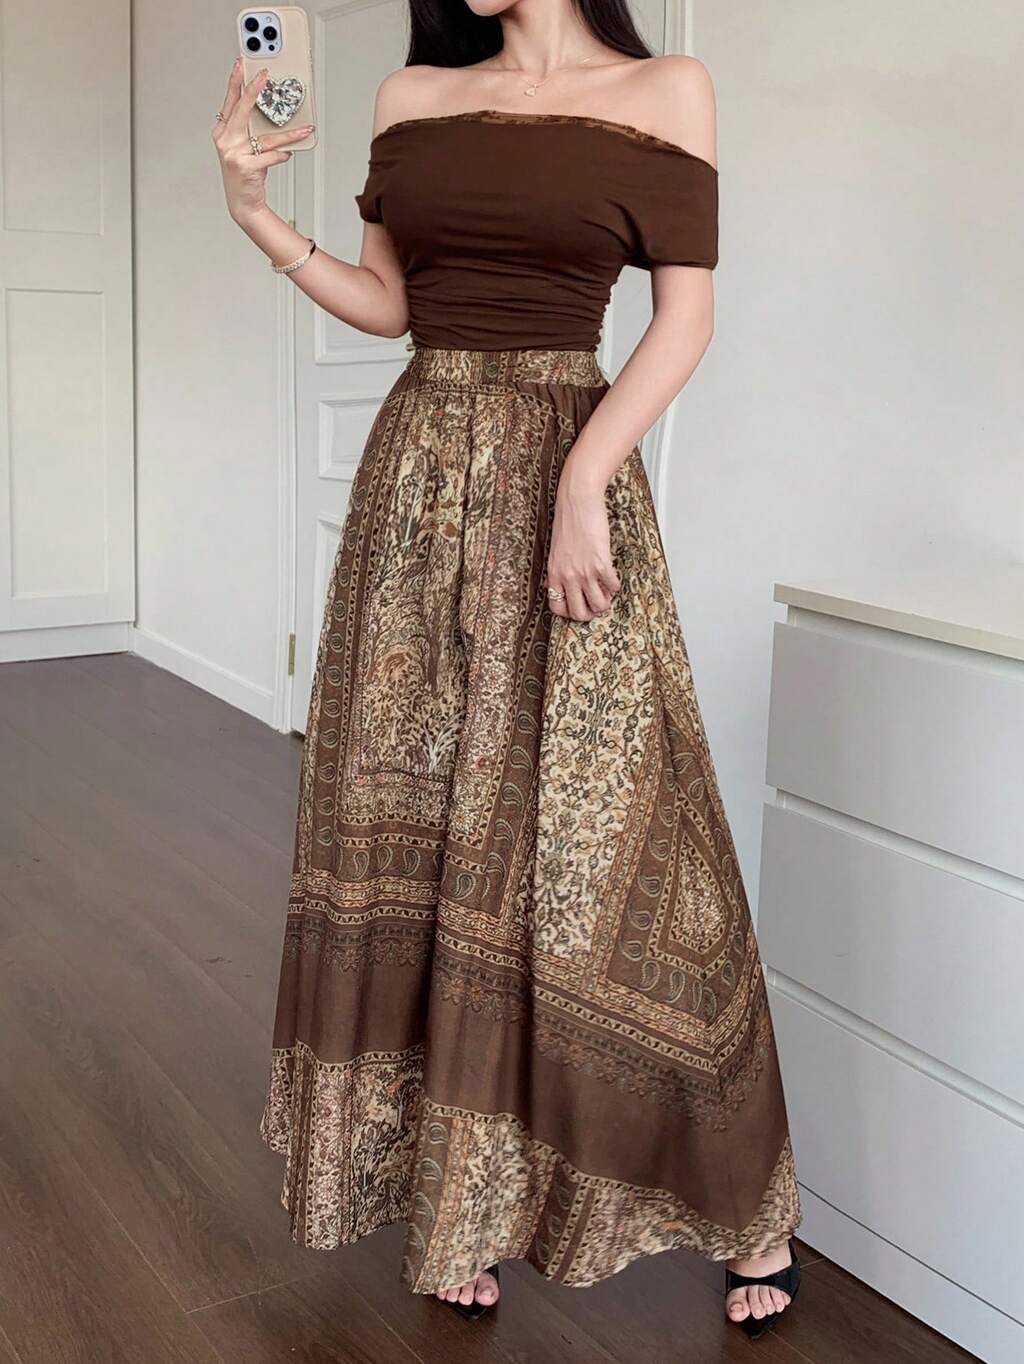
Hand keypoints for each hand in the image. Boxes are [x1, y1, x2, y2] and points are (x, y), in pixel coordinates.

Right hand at [212, 59, 313, 225]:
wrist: (242, 203)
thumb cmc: (245, 173)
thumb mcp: (242, 148)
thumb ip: (248, 130)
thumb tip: (270, 113)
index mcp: (222, 132)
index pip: (230, 101)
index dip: (236, 81)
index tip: (242, 64)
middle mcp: (225, 140)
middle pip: (241, 110)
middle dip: (253, 90)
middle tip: (264, 76)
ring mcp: (234, 154)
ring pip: (265, 137)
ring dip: (289, 134)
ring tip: (304, 128)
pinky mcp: (246, 167)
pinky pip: (270, 156)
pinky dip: (282, 155)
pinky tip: (288, 154)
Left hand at [546, 481, 620, 621]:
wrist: (577, 501)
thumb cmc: (567, 520)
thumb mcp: (556, 550)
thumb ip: (560, 569)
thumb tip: (564, 583)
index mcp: (554, 573)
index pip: (557, 607)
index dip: (569, 613)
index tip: (578, 607)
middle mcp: (568, 577)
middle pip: (578, 613)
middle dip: (589, 613)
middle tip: (595, 605)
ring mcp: (584, 572)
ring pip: (598, 605)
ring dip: (605, 602)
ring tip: (606, 592)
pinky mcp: (601, 564)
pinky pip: (612, 587)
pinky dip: (615, 586)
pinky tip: (613, 577)